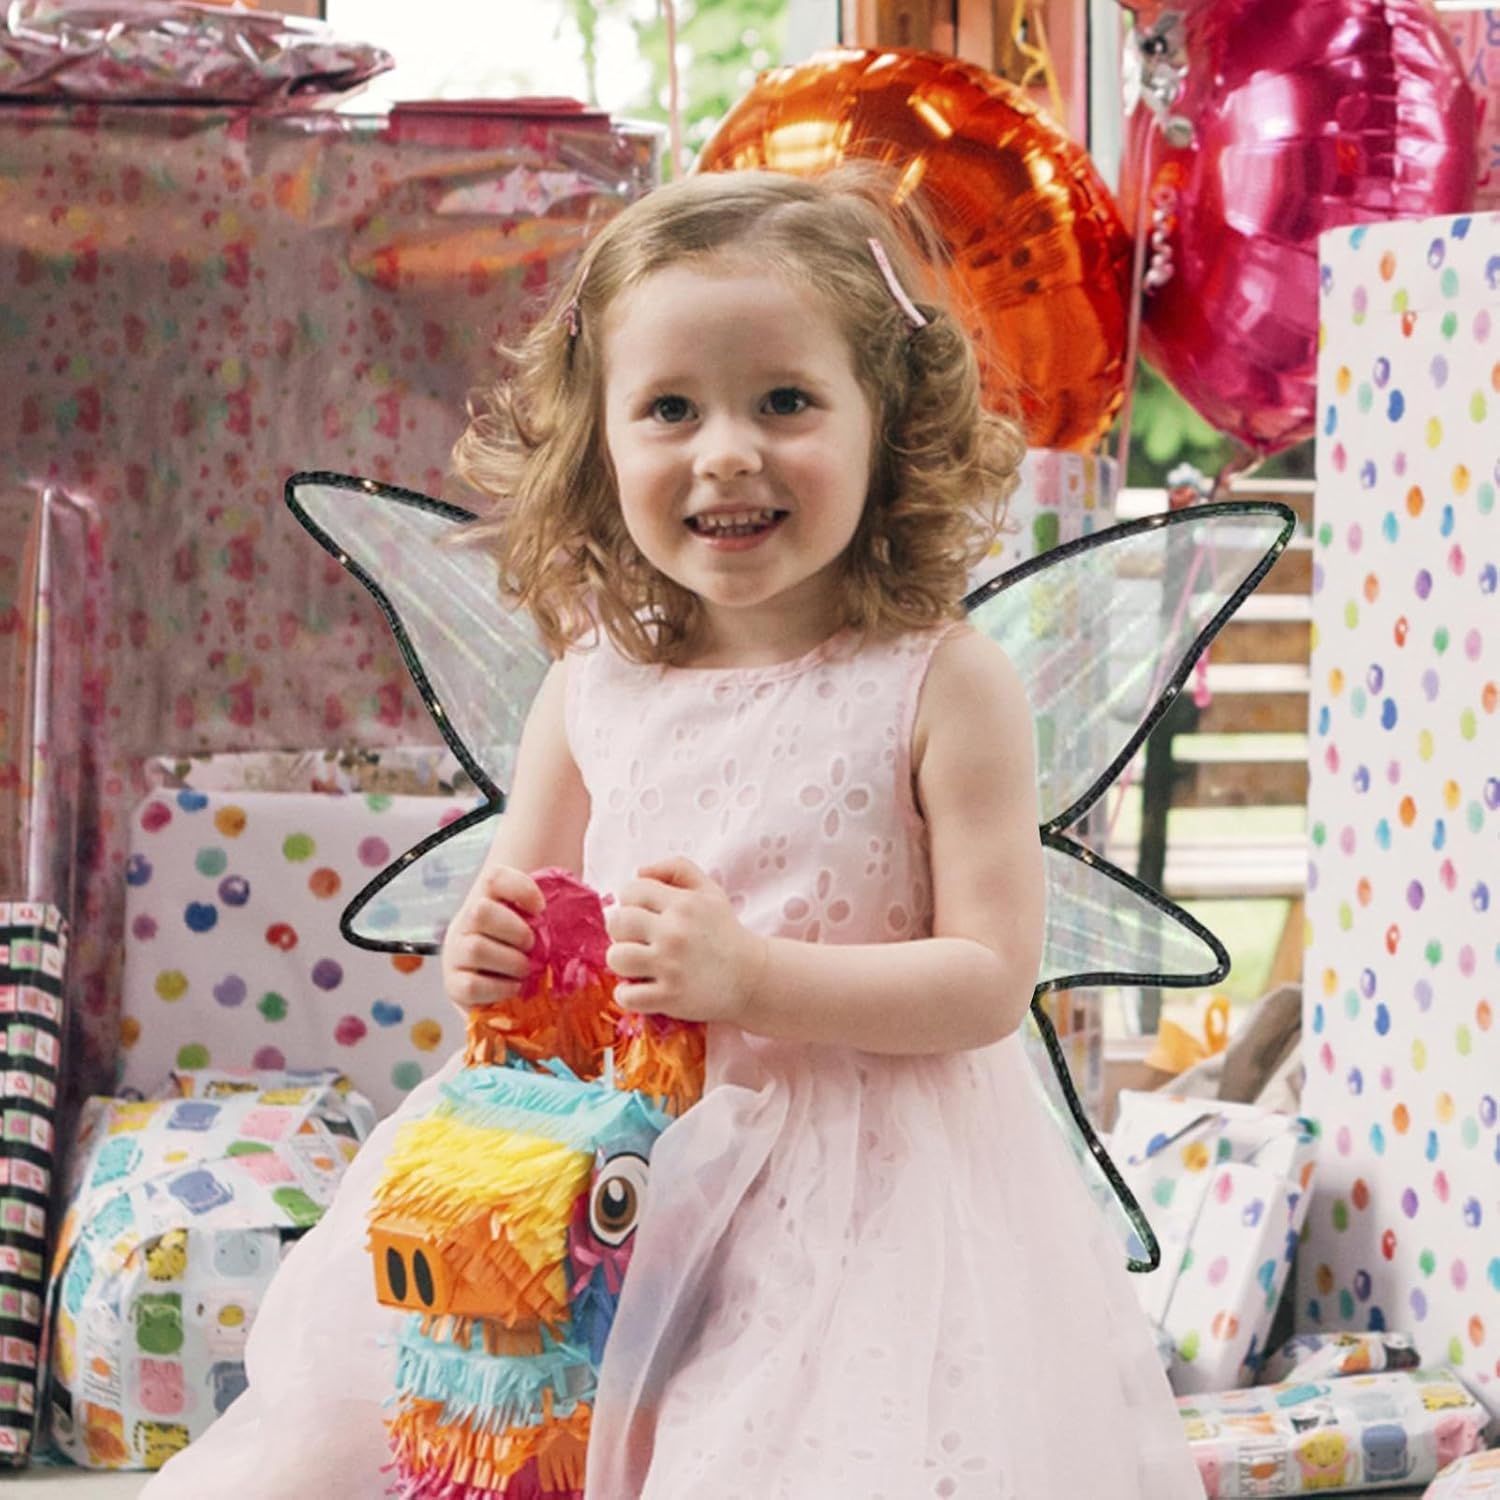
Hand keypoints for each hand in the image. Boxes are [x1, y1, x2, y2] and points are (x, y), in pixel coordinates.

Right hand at [440, 864, 543, 1011]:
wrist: (505, 991)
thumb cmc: (528, 954)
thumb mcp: (541, 928)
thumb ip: (555, 919)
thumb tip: (589, 921)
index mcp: (487, 901)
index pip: (495, 878)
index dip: (521, 889)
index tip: (542, 908)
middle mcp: (466, 923)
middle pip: (480, 911)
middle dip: (516, 931)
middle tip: (533, 947)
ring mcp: (456, 953)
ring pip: (475, 948)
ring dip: (510, 961)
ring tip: (525, 971)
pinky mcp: (454, 986)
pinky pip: (470, 985)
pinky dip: (498, 988)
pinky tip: (513, 987)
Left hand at [604, 857, 766, 1024]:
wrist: (752, 977)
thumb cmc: (724, 932)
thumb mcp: (709, 890)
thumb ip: (677, 868)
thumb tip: (638, 871)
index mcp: (683, 903)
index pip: (630, 891)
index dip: (631, 902)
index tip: (644, 916)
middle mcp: (674, 932)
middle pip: (617, 922)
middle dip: (622, 931)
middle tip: (638, 940)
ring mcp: (670, 966)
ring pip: (616, 957)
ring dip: (622, 962)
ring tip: (638, 964)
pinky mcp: (669, 997)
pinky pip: (626, 995)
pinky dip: (627, 995)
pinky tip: (642, 989)